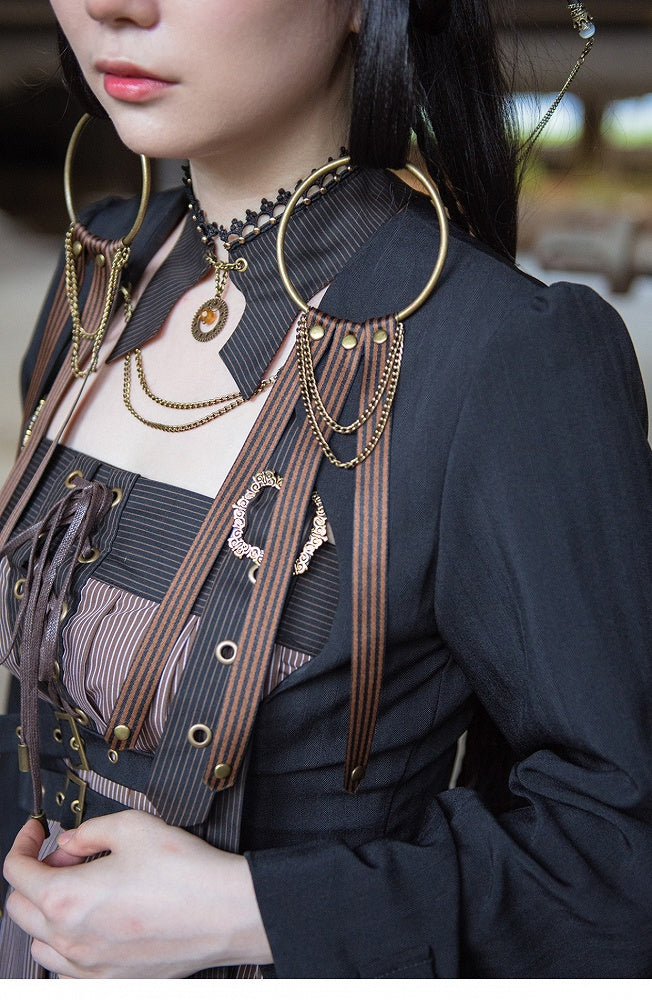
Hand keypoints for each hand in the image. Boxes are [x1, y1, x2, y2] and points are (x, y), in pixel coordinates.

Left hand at [3, 812, 271, 977]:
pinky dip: (66, 945)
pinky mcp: (110, 981)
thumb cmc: (185, 871)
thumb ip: (89, 831)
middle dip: (35, 875)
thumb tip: (70, 841)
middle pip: (19, 907)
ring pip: (38, 943)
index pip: (16, 872)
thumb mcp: (133, 827)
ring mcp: (89, 967)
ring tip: (81, 889)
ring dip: (47, 912)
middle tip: (68, 856)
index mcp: (67, 898)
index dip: (23, 842)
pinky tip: (92, 924)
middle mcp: (70, 940)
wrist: (226, 912)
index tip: (37, 831)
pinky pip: (65, 970)